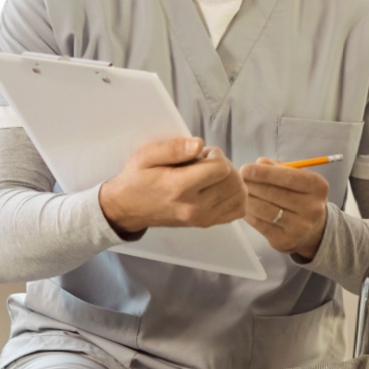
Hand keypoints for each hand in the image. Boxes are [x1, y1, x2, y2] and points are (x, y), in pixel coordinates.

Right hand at [98, 137, 246, 236]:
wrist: (128, 208)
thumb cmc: (138, 178)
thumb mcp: (147, 155)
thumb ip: (173, 148)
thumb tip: (199, 144)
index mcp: (179, 187)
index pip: (221, 169)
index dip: (216, 155)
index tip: (201, 154)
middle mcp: (194, 207)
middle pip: (233, 181)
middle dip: (225, 165)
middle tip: (206, 163)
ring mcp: (202, 218)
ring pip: (239, 195)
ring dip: (231, 180)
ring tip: (212, 175)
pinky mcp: (206, 223)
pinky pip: (237, 210)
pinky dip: (236, 196)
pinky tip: (220, 188)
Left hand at [240, 158, 329, 257]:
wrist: (313, 230)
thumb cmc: (300, 196)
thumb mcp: (297, 178)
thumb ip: (278, 167)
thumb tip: (259, 162)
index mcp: (318, 186)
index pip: (288, 177)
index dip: (264, 173)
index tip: (245, 169)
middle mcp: (313, 207)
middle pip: (274, 193)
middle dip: (252, 184)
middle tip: (238, 180)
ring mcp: (300, 227)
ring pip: (265, 210)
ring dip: (248, 199)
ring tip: (240, 192)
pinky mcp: (286, 240)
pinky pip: (261, 225)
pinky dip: (249, 214)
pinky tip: (245, 207)